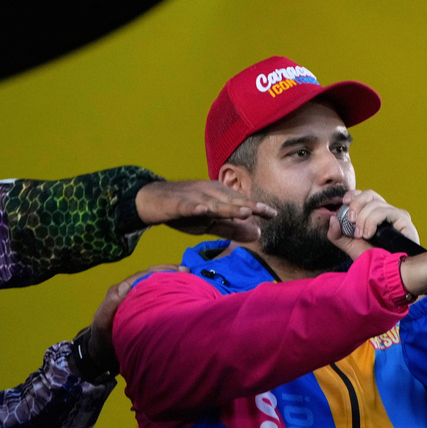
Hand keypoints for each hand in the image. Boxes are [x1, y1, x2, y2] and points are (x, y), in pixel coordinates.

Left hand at [87, 265, 188, 373]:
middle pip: (154, 276)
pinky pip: (161, 298)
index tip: (176, 271)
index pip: (144, 276)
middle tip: (188, 271)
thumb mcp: (102, 321)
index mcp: (122, 291)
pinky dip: (172, 293)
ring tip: (190, 278)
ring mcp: (141, 300)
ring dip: (173, 280)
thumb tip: (125, 287)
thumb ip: (110, 305)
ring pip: (159, 285)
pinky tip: (185, 293)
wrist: (103, 353)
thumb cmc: (102, 336)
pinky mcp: (148, 309)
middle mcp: (132, 292)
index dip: (159, 271)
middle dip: (170, 272)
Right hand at [134, 180, 276, 241]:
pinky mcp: (175, 204)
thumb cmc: (185, 211)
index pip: (240, 202)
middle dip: (246, 205)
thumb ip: (233, 228)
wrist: (153, 200)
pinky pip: (185, 206)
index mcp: (218, 197)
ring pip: (211, 203)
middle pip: (229, 201)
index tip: (273, 214)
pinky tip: (202, 210)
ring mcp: (192, 198)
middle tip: (264, 211)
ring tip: (243, 212)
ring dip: (227, 207)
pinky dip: (193, 207)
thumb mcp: (210, 223)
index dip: (256, 207)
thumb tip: (259, 233)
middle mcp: (208, 194)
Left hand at [326, 190, 419, 259]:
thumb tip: (332, 218)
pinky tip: (370, 234)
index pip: (364, 195)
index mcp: (374, 215)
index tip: (345, 202)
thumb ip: (337, 234)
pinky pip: (385, 212)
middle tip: (351, 221)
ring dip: (363, 220)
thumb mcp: (349, 246)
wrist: (387, 273)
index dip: (354, 195)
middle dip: (356, 205)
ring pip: (375, 204)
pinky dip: (372, 222)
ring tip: (362, 235)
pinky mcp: (404, 220)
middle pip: (370, 194)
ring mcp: (396, 215)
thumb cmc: (373, 259)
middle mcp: (386, 212)